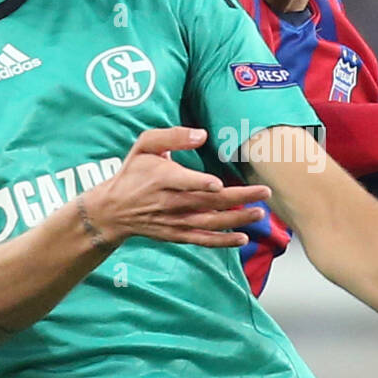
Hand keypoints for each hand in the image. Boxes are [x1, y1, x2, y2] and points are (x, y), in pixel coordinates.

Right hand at [85, 127, 270, 249]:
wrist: (114, 210)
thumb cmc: (133, 172)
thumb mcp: (144, 146)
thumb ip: (171, 136)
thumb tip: (201, 134)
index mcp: (161, 178)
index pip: (182, 182)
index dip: (199, 183)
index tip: (217, 184)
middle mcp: (170, 202)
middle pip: (206, 202)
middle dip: (238, 198)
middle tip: (264, 192)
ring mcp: (175, 221)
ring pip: (209, 223)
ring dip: (236, 219)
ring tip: (259, 213)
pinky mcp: (177, 234)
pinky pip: (203, 240)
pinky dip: (222, 242)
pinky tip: (243, 238)